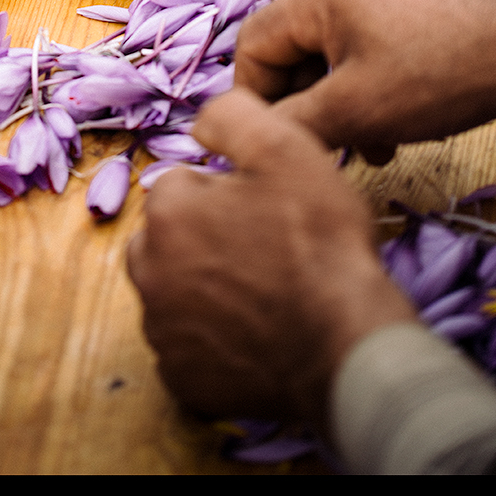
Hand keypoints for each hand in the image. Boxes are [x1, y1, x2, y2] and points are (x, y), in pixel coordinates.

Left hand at [126, 89, 414, 428]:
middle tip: (262, 247)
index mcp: (167, 213)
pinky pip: (189, 347)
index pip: (182, 183)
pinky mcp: (184, 381)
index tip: (264, 208)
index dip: (226, 190)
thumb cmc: (319, 244)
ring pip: (176, 291)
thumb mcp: (285, 148)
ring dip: (205, 287)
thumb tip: (203, 121)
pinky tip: (255, 333)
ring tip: (264, 290)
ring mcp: (163, 333)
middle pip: (168, 238)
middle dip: (202, 237)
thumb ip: (232, 115)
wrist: (347, 346)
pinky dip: (212, 340)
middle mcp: (149, 273)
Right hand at [234, 0, 495, 164]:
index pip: (254, 40)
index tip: (271, 136)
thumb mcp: (353, 111)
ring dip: (337, 95)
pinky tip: (391, 117)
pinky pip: (366, 34)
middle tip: (325, 145)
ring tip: (369, 143)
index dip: (254, 94)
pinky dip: (366, 76)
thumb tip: (255, 134)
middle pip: (295, 42)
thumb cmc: (437, 79)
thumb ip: (292, 123)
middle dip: (304, 99)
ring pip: (333, 44)